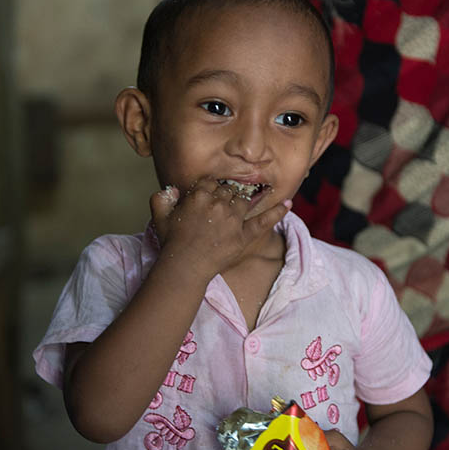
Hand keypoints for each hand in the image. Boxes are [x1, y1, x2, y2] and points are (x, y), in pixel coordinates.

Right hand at [148, 177, 289, 279]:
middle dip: (226, 195)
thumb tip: (172, 189)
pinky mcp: (244, 235)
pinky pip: (264, 220)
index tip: (208, 196)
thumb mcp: (159, 217)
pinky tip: (289, 203)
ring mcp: (234, 219)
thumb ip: (162, 198)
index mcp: (199, 196)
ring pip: (244, 200)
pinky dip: (277, 212)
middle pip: (228, 191)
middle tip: (222, 206)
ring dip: (245, 198)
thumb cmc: (171, 243)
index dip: (210, 189)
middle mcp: (219, 203)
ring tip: (249, 199)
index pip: (210, 183)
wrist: (184, 267)